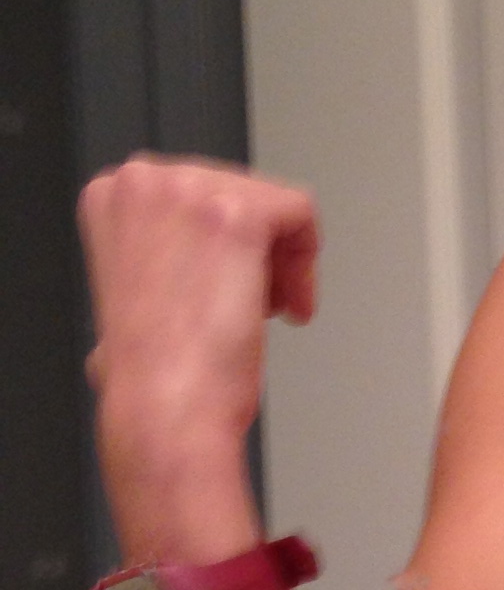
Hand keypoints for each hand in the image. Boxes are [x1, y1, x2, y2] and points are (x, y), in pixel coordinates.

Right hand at [78, 155, 319, 554]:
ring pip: (274, 205)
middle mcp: (143, 182)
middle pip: (242, 193)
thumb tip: (176, 261)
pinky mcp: (237, 212)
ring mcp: (188, 191)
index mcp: (112, 195)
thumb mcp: (130, 290)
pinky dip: (306, 264)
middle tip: (254, 304)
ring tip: (263, 311)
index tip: (228, 281)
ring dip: (280, 263)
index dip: (225, 245)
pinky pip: (302, 212)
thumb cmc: (151, 369)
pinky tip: (288, 307)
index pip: (202, 192)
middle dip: (257, 253)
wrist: (165, 408)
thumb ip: (152, 253)